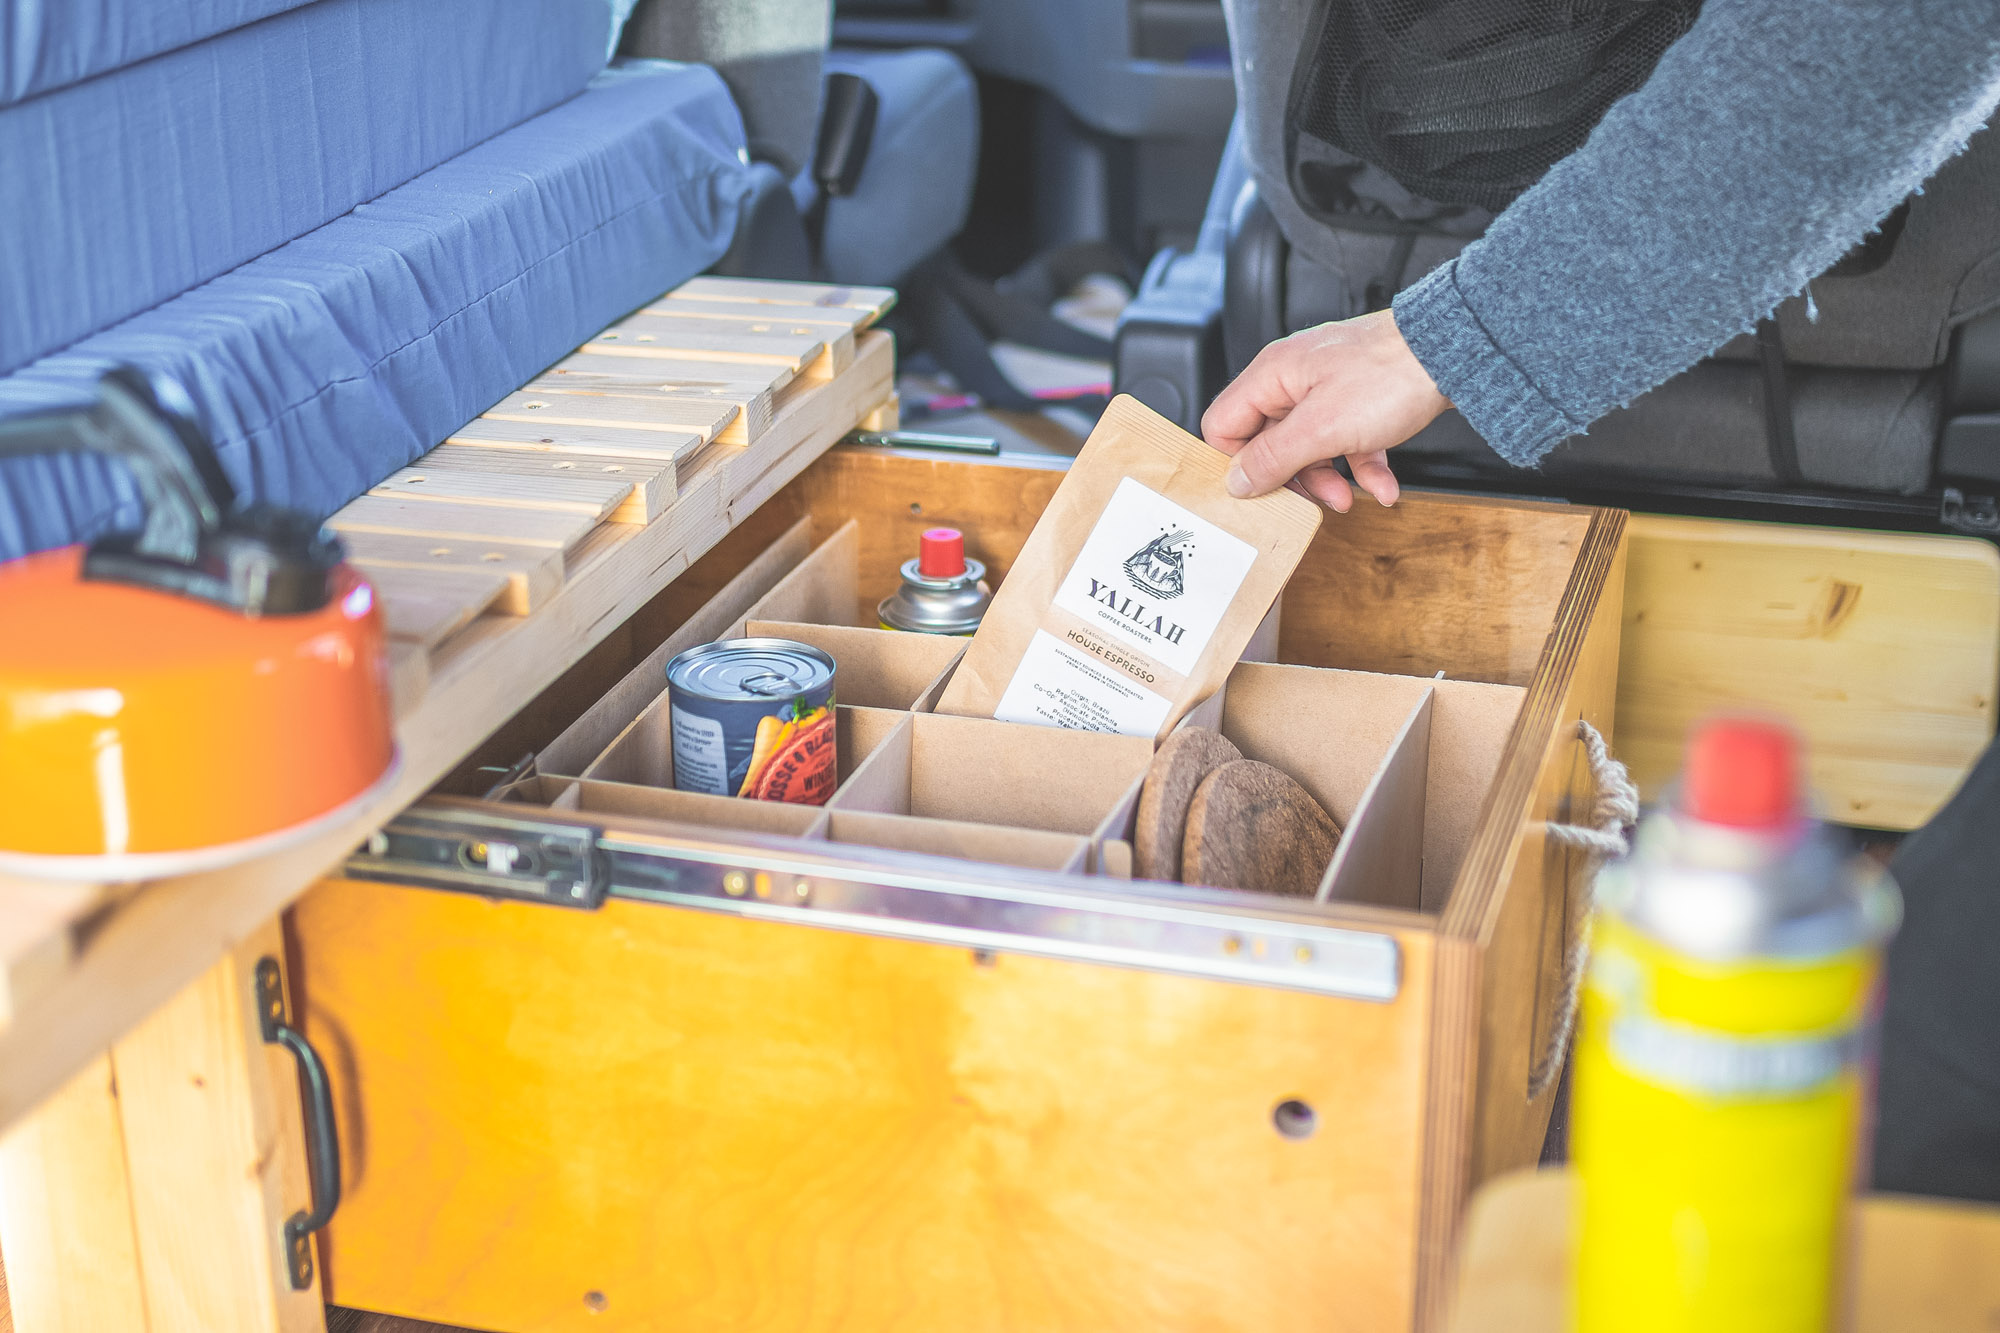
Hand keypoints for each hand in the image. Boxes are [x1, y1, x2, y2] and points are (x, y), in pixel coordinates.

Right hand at [1202, 310, 1449, 511]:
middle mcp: (1294, 379)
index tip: (1257, 491)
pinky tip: (1383, 487)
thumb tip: (1236, 480)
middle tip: (1309, 500)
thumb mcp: (1321, 428)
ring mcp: (1328, 388)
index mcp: (1272, 375)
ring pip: (1309, 447)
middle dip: (1292, 478)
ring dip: (1329, 480)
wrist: (1451, 354)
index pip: (1223, 423)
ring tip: (1350, 498)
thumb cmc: (1391, 373)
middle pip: (1268, 442)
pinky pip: (1347, 442)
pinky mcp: (1360, 399)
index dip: (1235, 462)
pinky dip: (1362, 468)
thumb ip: (1272, 457)